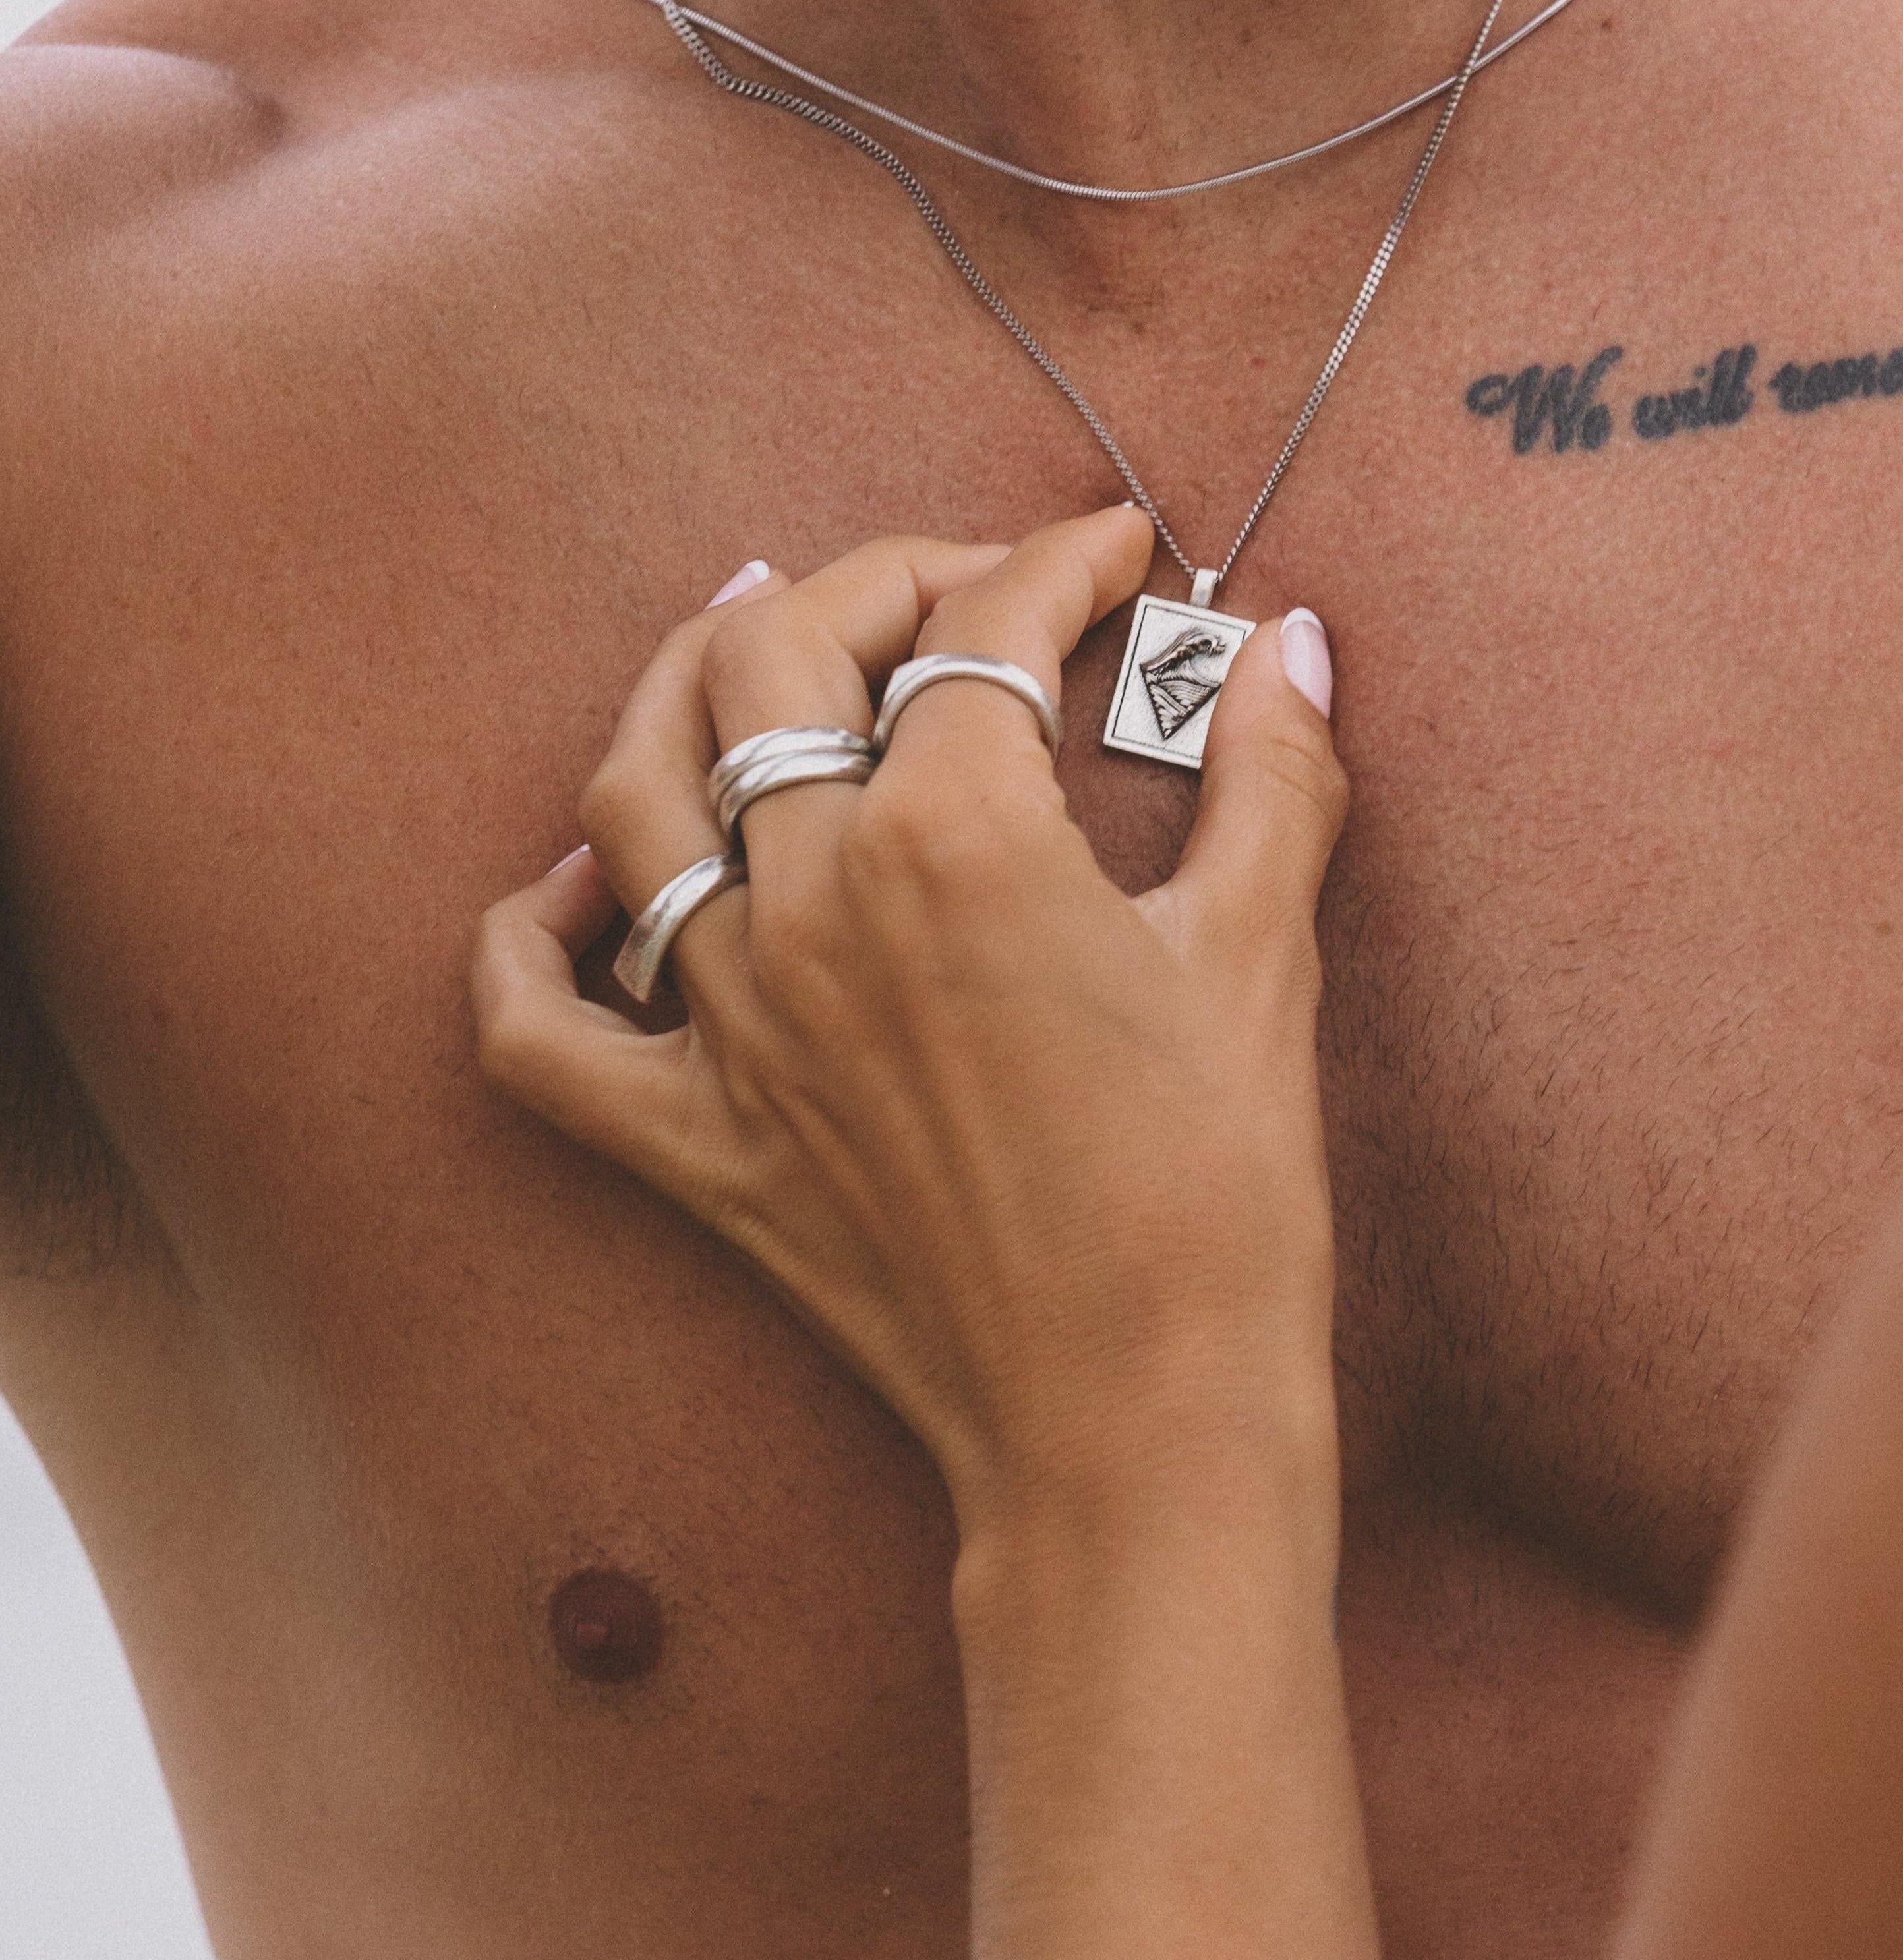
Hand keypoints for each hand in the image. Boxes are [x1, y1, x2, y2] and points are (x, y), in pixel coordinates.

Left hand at [474, 508, 1376, 1956]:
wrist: (1136, 1423)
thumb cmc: (1215, 1197)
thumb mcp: (1260, 961)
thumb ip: (1271, 775)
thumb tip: (1290, 643)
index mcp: (957, 838)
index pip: (985, 628)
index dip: (1064, 559)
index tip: (1118, 554)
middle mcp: (812, 902)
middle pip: (775, 654)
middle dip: (869, 579)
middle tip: (953, 587)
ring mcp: (730, 1023)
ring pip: (635, 788)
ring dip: (685, 686)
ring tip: (744, 638)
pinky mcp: (693, 1139)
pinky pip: (537, 1027)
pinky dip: (536, 938)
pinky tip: (583, 882)